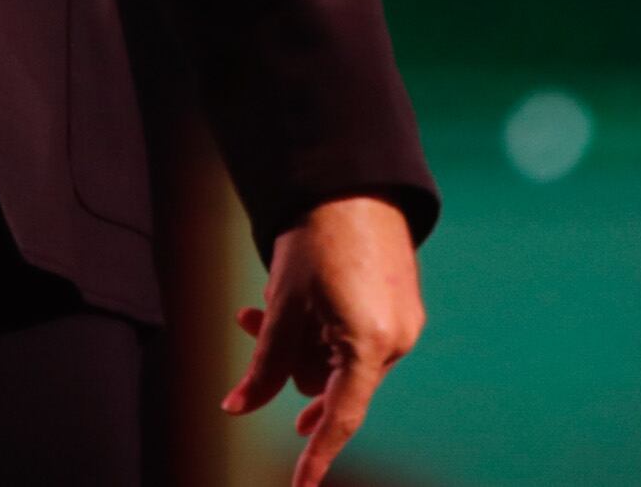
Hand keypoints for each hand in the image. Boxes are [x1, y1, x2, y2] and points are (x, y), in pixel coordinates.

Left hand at [223, 195, 423, 485]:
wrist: (354, 183)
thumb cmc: (317, 240)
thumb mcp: (283, 305)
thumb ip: (265, 364)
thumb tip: (238, 408)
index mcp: (370, 344)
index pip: (342, 416)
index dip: (318, 456)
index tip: (301, 486)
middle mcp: (396, 342)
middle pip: (329, 381)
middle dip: (287, 360)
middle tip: (249, 319)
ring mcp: (402, 325)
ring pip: (338, 358)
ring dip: (301, 339)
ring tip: (266, 299)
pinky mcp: (400, 309)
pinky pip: (354, 337)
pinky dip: (323, 327)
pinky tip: (301, 295)